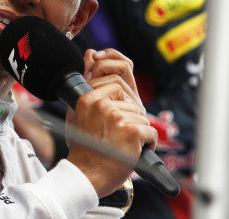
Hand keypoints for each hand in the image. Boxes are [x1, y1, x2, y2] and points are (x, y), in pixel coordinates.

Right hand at [65, 49, 157, 197]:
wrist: (85, 175)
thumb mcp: (77, 112)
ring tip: (122, 145)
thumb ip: (86, 83)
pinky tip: (134, 152)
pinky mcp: (131, 131)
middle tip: (117, 134)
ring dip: (139, 133)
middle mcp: (102, 104)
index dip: (120, 102)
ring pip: (142, 117)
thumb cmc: (83, 147)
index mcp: (88, 97)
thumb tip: (91, 53)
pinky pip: (151, 133)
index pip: (116, 84)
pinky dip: (147, 145)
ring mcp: (117, 116)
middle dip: (130, 117)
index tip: (114, 118)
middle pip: (131, 100)